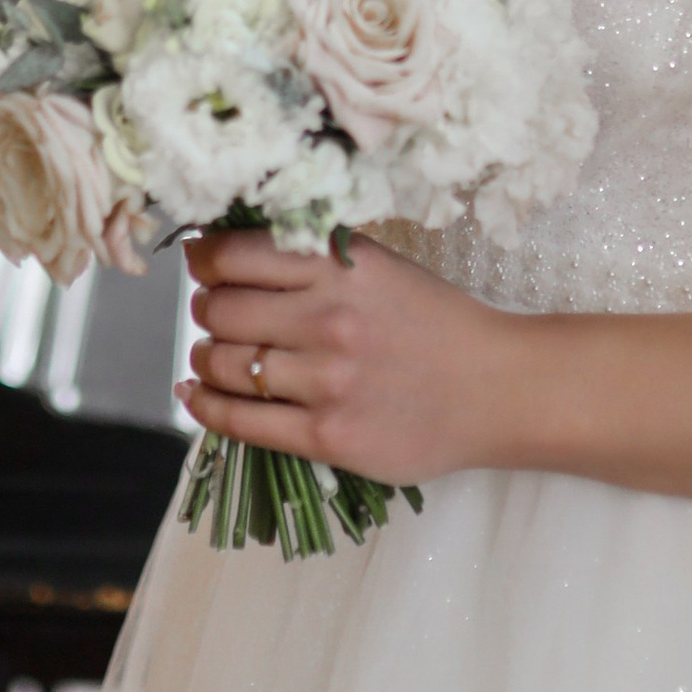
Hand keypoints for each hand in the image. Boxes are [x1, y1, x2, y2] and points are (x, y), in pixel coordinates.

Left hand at [179, 227, 518, 485]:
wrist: (496, 389)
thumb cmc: (436, 323)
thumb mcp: (380, 267)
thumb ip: (314, 259)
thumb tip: (227, 255)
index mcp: (341, 267)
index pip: (235, 255)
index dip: (204, 260)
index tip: (202, 266)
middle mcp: (329, 319)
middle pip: (220, 310)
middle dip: (206, 310)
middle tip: (213, 314)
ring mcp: (328, 381)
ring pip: (224, 364)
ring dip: (205, 357)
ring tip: (212, 355)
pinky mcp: (328, 436)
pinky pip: (241, 421)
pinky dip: (205, 405)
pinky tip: (195, 393)